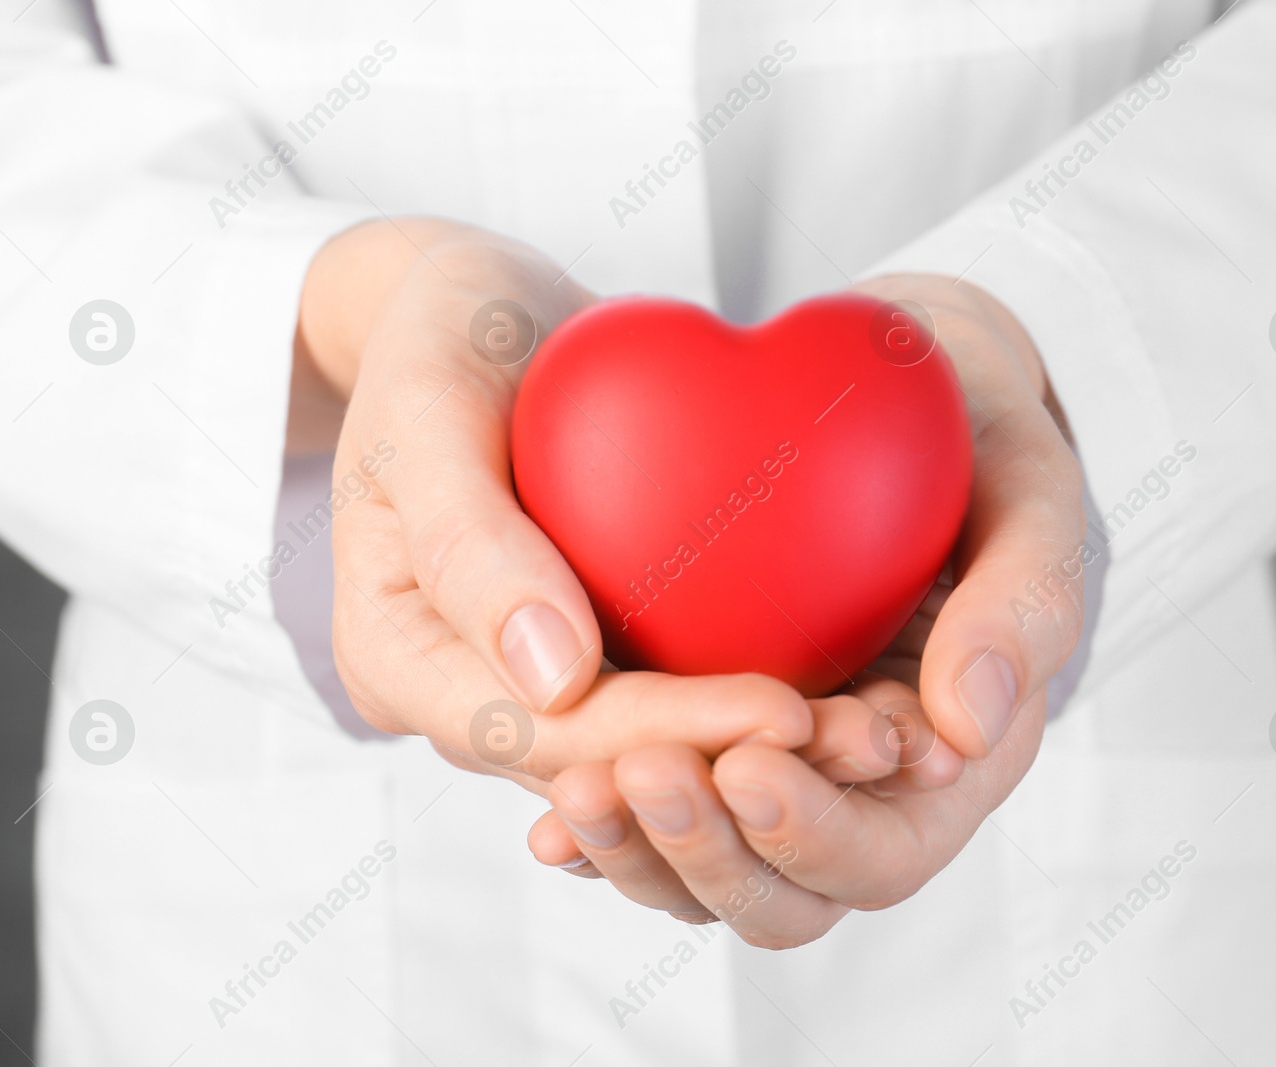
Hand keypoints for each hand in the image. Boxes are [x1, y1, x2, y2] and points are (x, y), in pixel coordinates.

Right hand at [296, 220, 819, 791]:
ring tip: (882, 737)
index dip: (662, 735)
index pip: (537, 732)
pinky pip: (670, 693)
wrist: (474, 313)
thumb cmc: (439, 337)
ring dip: (761, 755)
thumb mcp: (427, 405)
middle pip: (603, 763)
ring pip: (647, 750)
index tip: (785, 712)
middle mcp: (458, 694)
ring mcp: (523, 680)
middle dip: (734, 762)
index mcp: (393, 659)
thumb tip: (554, 680)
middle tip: (871, 742)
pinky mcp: (586, 653)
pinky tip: (854, 693)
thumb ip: (467, 540)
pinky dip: (753, 698)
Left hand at [528, 274, 1085, 944]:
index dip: (815, 833)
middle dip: (710, 852)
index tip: (747, 762)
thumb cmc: (973, 433)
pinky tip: (544, 804)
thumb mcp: (1025, 484)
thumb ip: (1027, 595)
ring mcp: (779, 767)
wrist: (891, 391)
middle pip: (783, 895)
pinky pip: (651, 804)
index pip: (882, 854)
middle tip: (640, 774)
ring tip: (576, 788)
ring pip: (704, 870)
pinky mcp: (706, 733)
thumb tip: (968, 731)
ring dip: (639, 849)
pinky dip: (600, 819)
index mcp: (949, 758)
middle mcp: (860, 790)